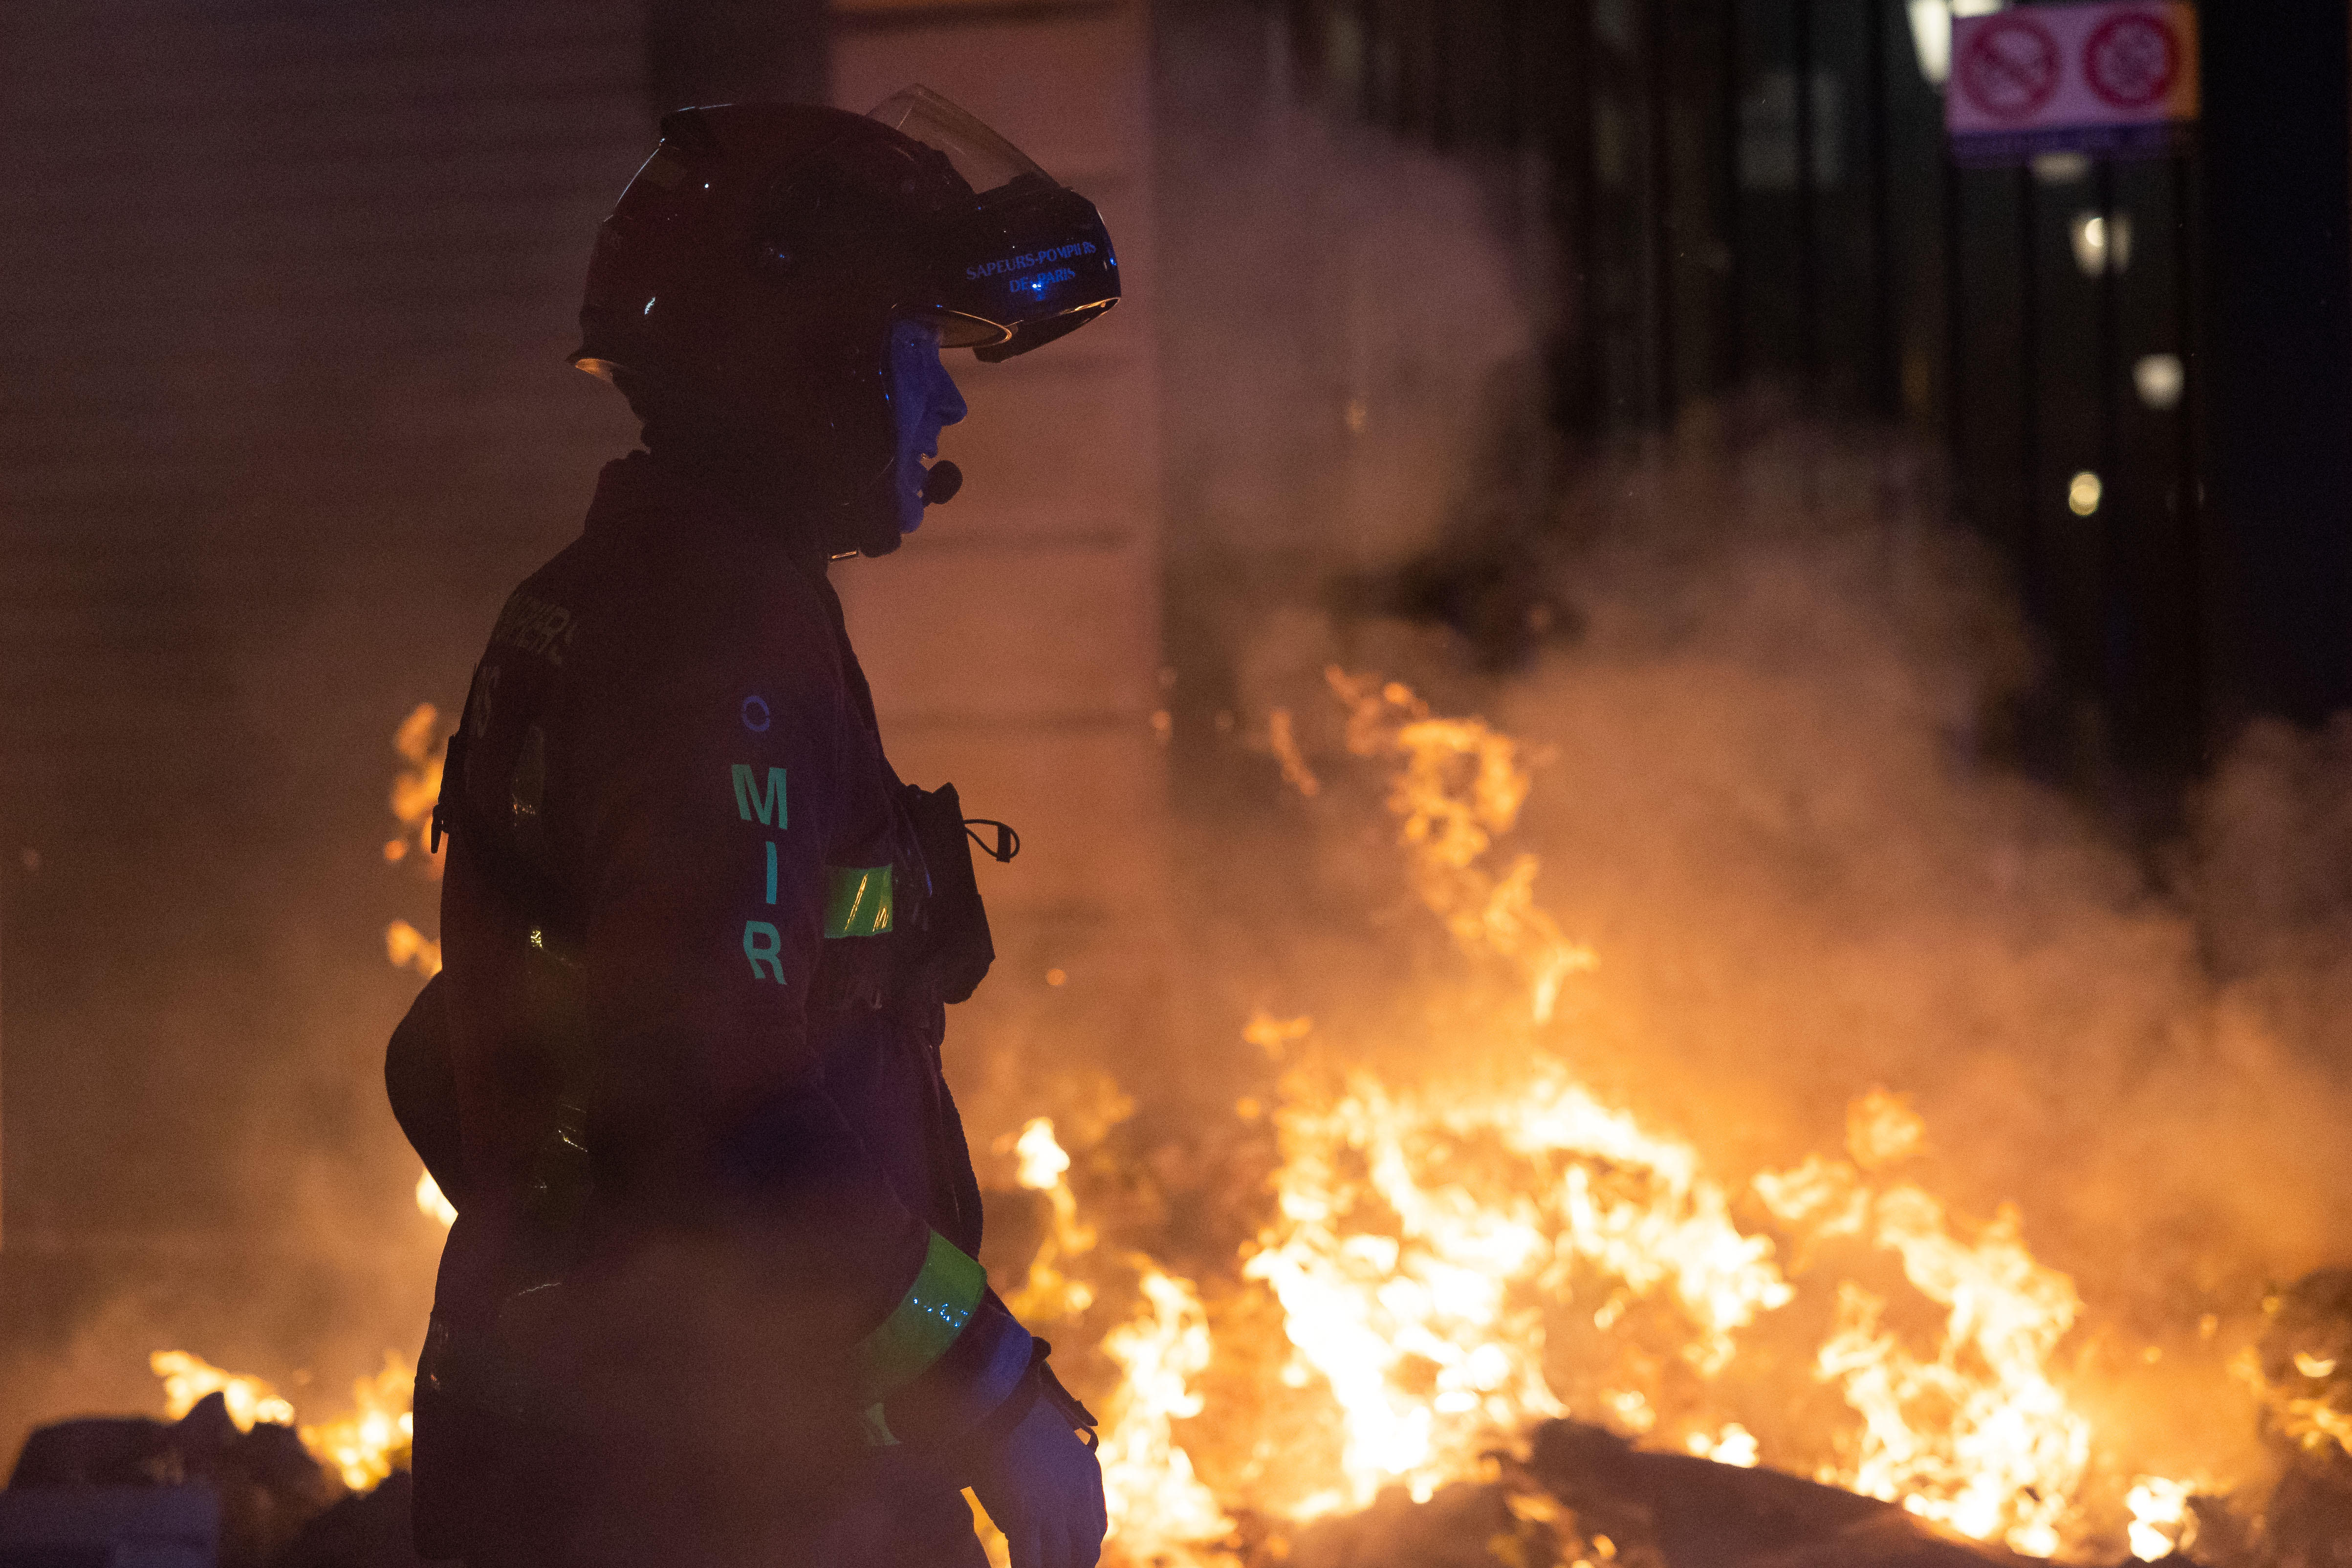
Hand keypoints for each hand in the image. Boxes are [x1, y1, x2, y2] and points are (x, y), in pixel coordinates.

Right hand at [969, 1395, 1105, 1567]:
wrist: (997, 1397)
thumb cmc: (1012, 1414)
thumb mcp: (1048, 1442)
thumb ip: (1052, 1475)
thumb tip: (1034, 1508)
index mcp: (1088, 1473)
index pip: (1096, 1529)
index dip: (1082, 1551)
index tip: (1067, 1557)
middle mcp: (1079, 1494)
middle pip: (1085, 1552)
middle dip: (1071, 1565)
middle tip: (1052, 1567)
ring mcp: (1055, 1507)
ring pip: (1062, 1562)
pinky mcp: (1026, 1514)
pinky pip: (1030, 1562)